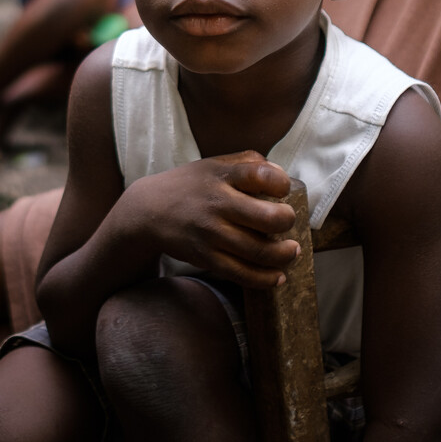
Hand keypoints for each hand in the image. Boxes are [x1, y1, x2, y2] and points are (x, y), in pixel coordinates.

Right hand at [123, 151, 300, 288]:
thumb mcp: (214, 164)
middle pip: (268, 218)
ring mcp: (211, 233)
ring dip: (285, 255)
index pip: (262, 175)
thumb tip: (281, 174)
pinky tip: (278, 276)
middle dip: (288, 221)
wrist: (149, 210)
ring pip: (260, 252)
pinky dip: (266, 279)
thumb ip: (248, 162)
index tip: (282, 190)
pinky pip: (242, 274)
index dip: (281, 184)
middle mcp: (217, 204)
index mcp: (222, 176)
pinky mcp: (206, 258)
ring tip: (291, 251)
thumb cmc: (190, 185)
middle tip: (288, 221)